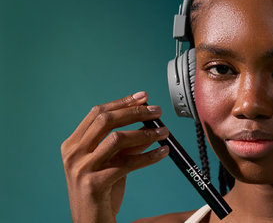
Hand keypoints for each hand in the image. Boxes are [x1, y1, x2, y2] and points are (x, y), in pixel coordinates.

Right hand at [61, 92, 169, 222]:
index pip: (97, 113)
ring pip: (116, 139)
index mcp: (73, 144)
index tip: (143, 97)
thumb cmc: (102, 190)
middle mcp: (73, 154)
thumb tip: (149, 122)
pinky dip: (149, 156)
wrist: (91, 221)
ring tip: (164, 132)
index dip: (122, 102)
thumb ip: (127, 143)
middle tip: (156, 111)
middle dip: (134, 112)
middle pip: (106, 120)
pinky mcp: (95, 184)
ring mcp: (81, 168)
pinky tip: (163, 152)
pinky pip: (127, 163)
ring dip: (145, 133)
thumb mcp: (112, 162)